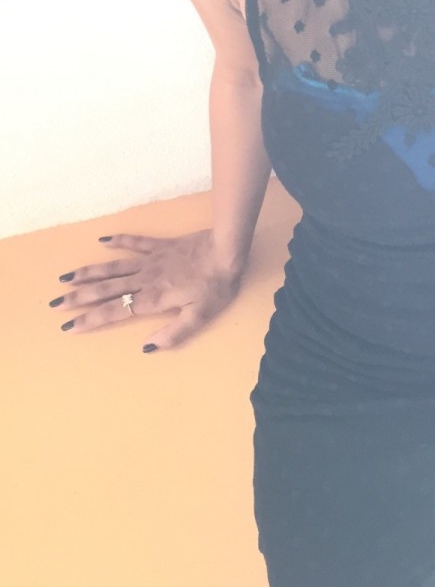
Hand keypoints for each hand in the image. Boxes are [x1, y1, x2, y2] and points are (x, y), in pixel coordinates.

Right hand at [49, 229, 243, 352]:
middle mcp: (146, 279)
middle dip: (79, 298)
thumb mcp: (200, 317)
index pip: (115, 311)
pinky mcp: (161, 245)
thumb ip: (174, 334)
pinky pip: (135, 242)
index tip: (69, 325)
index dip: (91, 319)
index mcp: (153, 299)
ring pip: (114, 267)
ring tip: (66, 278)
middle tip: (55, 304)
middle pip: (106, 289)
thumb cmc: (216, 286)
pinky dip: (118, 240)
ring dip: (89, 272)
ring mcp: (151, 260)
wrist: (226, 250)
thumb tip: (147, 347)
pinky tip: (103, 239)